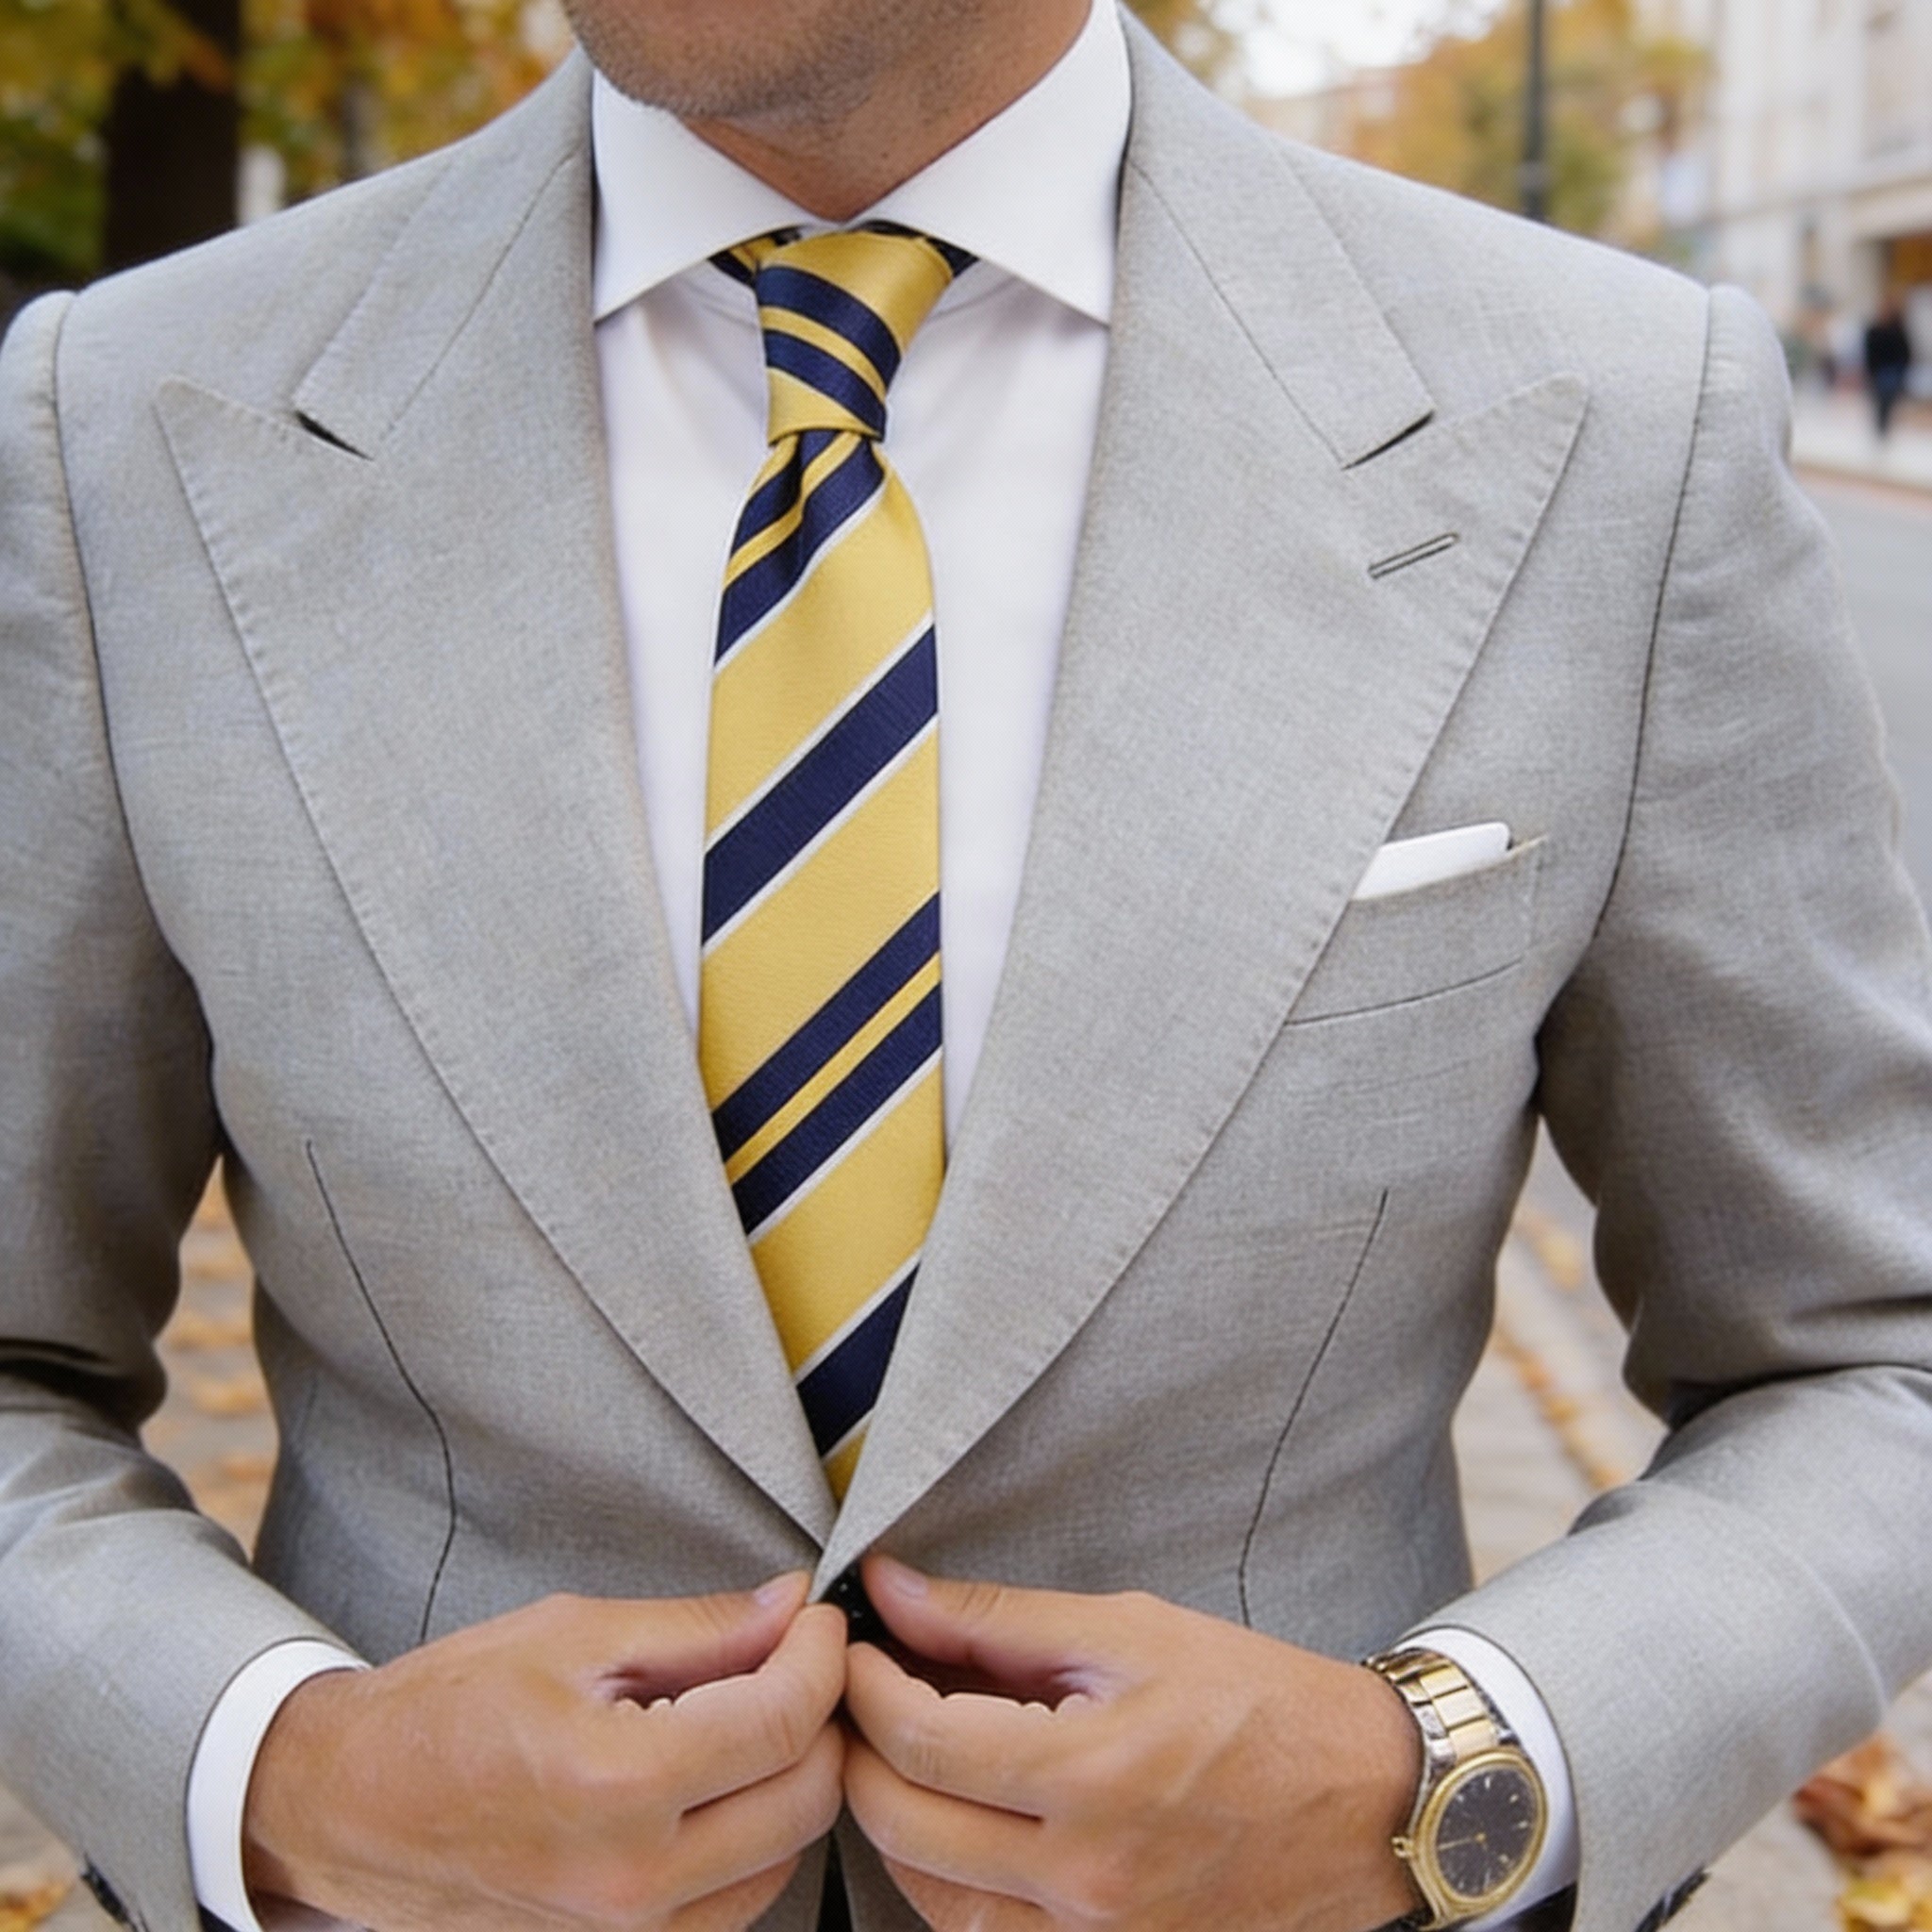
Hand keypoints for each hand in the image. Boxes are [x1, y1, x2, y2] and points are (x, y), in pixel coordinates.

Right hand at [243, 1575, 846, 1931]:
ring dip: (793, 1778)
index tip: (817, 1617)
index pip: (785, 1721)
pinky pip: (735, 1901)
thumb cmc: (448, 1708)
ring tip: (753, 1711)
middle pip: (806, 1797)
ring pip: (785, 1856)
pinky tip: (719, 1778)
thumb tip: (791, 1607)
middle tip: (795, 1657)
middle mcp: (633, 1880)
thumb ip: (699, 1626)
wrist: (353, 1804)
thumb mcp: (573, 1633)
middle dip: (821, 1715)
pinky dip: (754, 1835)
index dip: (821, 1654)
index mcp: (618, 1785)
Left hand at [841, 1557, 1420, 1931]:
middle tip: (863, 1694)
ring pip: (928, 1899)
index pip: (919, 1739)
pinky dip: (945, 1880)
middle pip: (903, 1826)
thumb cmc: (1257, 1701)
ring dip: (894, 1820)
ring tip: (906, 1752)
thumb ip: (997, 1618)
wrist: (1365, 1802)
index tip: (855, 1647)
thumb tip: (891, 1590)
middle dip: (859, 1751)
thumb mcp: (1130, 1631)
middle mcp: (1085, 1880)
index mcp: (1093, 1776)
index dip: (864, 1685)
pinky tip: (957, 1820)